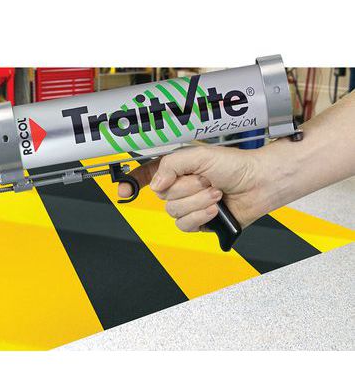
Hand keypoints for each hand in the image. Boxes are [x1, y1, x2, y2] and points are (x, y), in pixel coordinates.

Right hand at [118, 146, 268, 231]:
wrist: (258, 183)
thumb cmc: (235, 164)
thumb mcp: (198, 156)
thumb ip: (170, 165)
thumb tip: (155, 184)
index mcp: (176, 168)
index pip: (146, 175)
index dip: (131, 182)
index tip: (122, 190)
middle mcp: (180, 186)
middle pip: (161, 196)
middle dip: (187, 189)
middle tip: (206, 180)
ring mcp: (189, 204)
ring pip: (173, 212)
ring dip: (197, 202)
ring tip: (216, 193)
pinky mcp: (198, 220)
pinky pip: (185, 225)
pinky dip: (200, 216)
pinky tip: (213, 209)